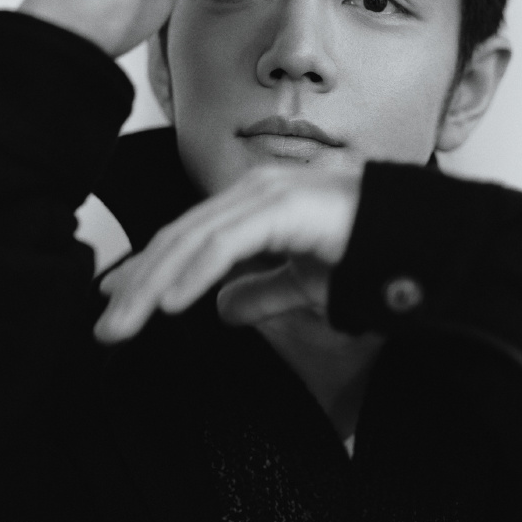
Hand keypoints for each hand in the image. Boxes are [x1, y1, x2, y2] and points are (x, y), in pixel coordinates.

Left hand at [93, 165, 361, 343]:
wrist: (416, 242)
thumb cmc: (364, 256)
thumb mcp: (300, 286)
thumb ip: (261, 292)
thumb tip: (221, 309)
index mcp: (251, 207)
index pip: (185, 238)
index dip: (147, 270)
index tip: (116, 301)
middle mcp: (250, 194)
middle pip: (177, 239)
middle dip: (136, 284)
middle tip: (105, 327)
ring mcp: (266, 196)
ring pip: (192, 242)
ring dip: (152, 286)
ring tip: (124, 325)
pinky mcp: (283, 208)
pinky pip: (227, 244)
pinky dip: (194, 274)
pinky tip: (170, 304)